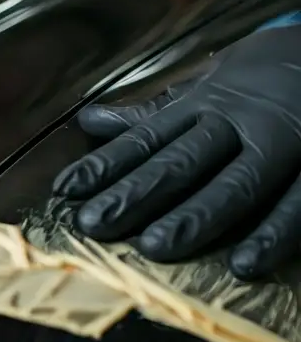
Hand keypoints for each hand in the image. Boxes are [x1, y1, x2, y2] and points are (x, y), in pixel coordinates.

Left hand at [53, 24, 300, 279]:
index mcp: (207, 104)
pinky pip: (300, 205)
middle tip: (92, 225)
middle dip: (136, 193)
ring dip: (195, 217)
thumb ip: (154, 113)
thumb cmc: (265, 76)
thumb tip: (90, 121)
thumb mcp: (209, 85)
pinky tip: (244, 265)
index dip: (105, 165)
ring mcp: (286, 143)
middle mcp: (242, 121)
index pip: (147, 138)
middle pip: (182, 161)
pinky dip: (273, 234)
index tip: (64, 191)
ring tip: (153, 247)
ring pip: (237, 184)